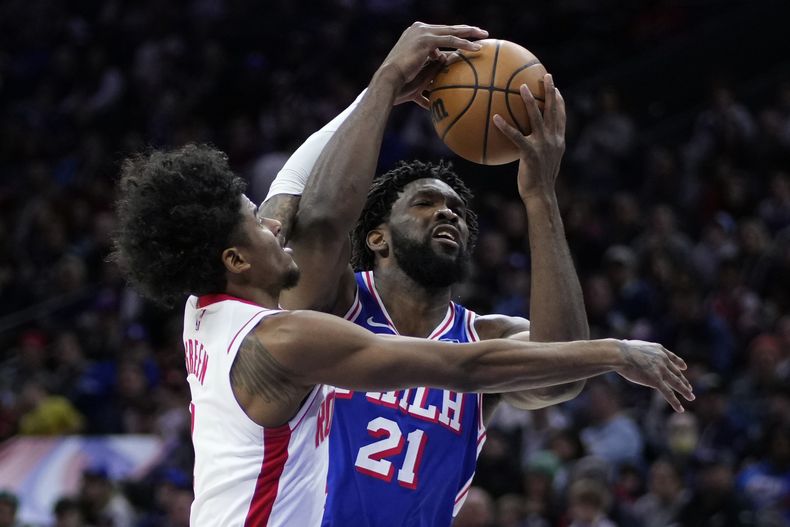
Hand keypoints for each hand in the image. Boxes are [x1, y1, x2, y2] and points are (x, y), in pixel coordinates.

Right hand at [382, 22, 487, 108]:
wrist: (389, 79)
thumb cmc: (400, 82)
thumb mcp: (416, 72)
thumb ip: (429, 67)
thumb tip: (441, 73)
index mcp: (415, 34)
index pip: (439, 32)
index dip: (454, 34)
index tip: (468, 38)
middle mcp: (418, 29)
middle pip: (448, 28)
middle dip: (466, 30)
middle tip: (481, 32)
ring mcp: (422, 32)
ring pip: (451, 31)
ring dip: (469, 33)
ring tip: (484, 35)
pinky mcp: (426, 39)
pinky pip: (450, 40)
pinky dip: (464, 44)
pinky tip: (476, 49)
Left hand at [493, 73, 564, 200]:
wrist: (541, 195)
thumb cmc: (539, 181)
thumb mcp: (543, 162)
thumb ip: (540, 149)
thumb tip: (527, 143)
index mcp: (558, 141)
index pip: (561, 117)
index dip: (560, 101)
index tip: (556, 88)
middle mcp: (553, 140)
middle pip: (553, 110)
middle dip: (551, 91)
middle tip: (546, 75)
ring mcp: (543, 145)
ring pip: (537, 117)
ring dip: (530, 100)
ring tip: (522, 87)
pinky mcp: (530, 153)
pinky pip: (516, 136)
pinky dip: (505, 126)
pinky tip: (495, 118)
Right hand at [614, 340, 694, 412]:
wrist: (620, 354)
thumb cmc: (621, 350)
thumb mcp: (635, 347)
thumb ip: (638, 351)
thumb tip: (628, 348)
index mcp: (659, 350)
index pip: (672, 358)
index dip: (679, 364)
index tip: (684, 368)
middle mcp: (663, 360)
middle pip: (676, 372)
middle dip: (684, 381)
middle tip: (689, 388)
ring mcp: (661, 370)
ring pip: (676, 383)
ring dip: (685, 391)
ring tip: (691, 397)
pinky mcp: (656, 380)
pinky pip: (668, 393)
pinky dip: (675, 402)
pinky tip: (680, 409)